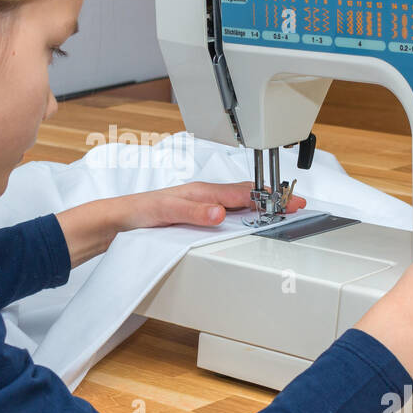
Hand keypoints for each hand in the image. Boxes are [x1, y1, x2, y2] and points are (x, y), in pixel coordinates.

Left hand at [117, 180, 307, 230]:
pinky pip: (228, 212)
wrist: (116, 220)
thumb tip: (219, 212)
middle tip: (296, 205)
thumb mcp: (166, 211)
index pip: (245, 194)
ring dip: (261, 205)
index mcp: (203, 191)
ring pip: (239, 202)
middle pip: (246, 195)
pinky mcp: (196, 214)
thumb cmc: (139, 211)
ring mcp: (201, 204)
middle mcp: (205, 195)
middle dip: (273, 198)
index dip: (270, 198)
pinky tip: (246, 220)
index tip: (292, 201)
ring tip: (280, 209)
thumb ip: (193, 211)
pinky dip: (244, 213)